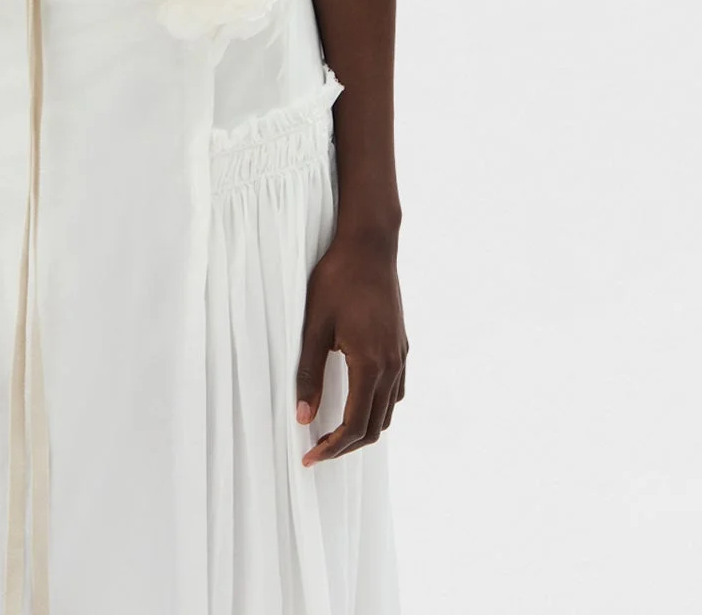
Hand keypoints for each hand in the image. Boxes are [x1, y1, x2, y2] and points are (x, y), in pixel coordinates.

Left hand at [294, 229, 406, 465]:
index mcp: (371, 364)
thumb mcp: (314, 326)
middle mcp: (392, 366)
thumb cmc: (337, 280)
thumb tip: (302, 417)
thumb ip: (308, 374)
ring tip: (334, 431)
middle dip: (347, 445)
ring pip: (388, 411)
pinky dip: (378, 407)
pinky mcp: (401, 345)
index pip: (355, 426)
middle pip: (375, 427)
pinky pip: (395, 390)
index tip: (309, 457)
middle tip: (317, 450)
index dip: (332, 448)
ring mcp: (400, 355)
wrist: (369, 245)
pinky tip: (357, 400)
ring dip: (364, 428)